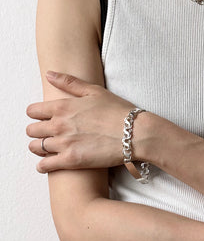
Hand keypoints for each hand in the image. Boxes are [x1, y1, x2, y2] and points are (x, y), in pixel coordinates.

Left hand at [26, 72, 143, 172]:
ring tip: (45, 150)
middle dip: (36, 132)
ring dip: (38, 148)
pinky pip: (45, 166)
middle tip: (44, 135)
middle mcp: (59, 124)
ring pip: (36, 147)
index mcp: (63, 106)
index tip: (41, 118)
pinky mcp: (71, 161)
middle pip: (32, 130)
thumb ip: (69, 82)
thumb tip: (49, 74)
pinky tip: (45, 165)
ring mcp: (64, 143)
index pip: (33, 111)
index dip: (36, 115)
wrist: (135, 133)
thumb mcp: (95, 91)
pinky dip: (42, 166)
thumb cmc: (119, 111)